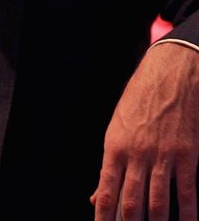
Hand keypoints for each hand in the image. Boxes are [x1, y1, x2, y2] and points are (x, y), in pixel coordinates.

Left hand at [92, 43, 198, 220]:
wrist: (168, 77)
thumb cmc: (137, 104)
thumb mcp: (115, 130)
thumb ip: (109, 166)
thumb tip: (96, 197)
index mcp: (114, 149)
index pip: (107, 192)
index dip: (104, 217)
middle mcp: (137, 156)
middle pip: (132, 203)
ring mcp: (163, 157)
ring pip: (158, 202)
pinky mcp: (187, 156)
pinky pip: (187, 192)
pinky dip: (187, 214)